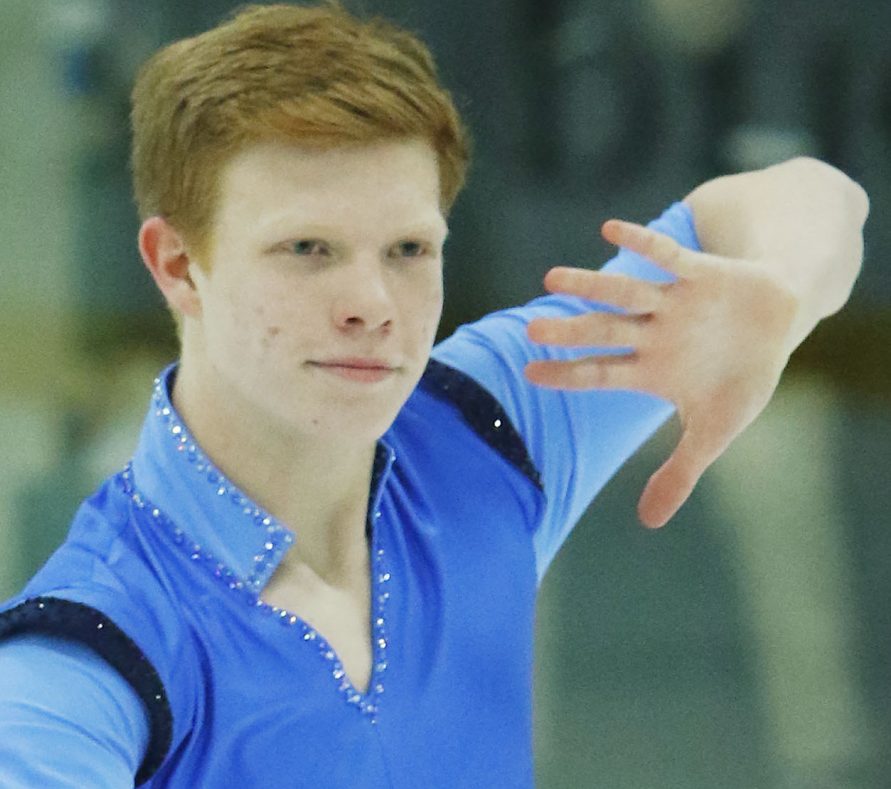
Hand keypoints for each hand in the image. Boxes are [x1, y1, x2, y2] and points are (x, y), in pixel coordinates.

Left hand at [524, 219, 799, 528]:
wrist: (776, 323)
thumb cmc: (740, 377)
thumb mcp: (714, 431)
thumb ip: (679, 473)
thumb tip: (648, 523)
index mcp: (650, 371)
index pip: (600, 373)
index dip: (567, 373)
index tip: (529, 373)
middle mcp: (653, 334)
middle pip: (603, 331)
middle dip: (569, 331)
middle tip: (529, 328)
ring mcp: (672, 303)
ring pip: (624, 292)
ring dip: (591, 285)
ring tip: (551, 278)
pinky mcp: (699, 274)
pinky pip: (666, 256)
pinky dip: (643, 243)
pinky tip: (610, 229)